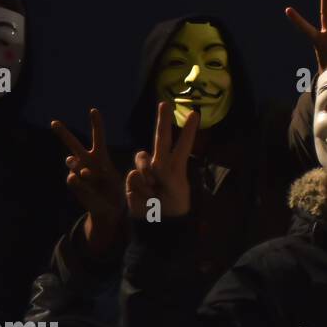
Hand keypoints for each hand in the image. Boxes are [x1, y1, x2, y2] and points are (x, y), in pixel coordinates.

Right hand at [52, 108, 124, 224]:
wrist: (111, 209)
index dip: (96, 124)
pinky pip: (73, 179)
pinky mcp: (75, 185)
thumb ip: (101, 172)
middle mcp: (87, 162)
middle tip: (54, 122)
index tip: (93, 110)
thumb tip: (80, 171)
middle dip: (63, 133)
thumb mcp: (115, 179)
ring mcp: (79, 173)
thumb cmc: (116, 191)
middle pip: (73, 144)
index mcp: (101, 157)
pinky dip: (78, 181)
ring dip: (77, 165)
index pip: (98, 137)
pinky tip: (81, 182)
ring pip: (72, 162)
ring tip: (87, 172)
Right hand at [125, 102, 197, 219]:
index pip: (184, 145)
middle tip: (164, 104)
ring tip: (155, 191)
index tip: (195, 114)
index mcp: (176, 166)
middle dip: (162, 120)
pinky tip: (145, 197)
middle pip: (161, 138)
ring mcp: (144, 170)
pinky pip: (134, 177)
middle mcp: (159, 164)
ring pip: (142, 160)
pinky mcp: (131, 180)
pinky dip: (140, 189)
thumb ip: (164, 174)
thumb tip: (146, 165)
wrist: (157, 223)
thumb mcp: (176, 190)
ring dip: (148, 176)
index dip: (188, 130)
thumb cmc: (172, 206)